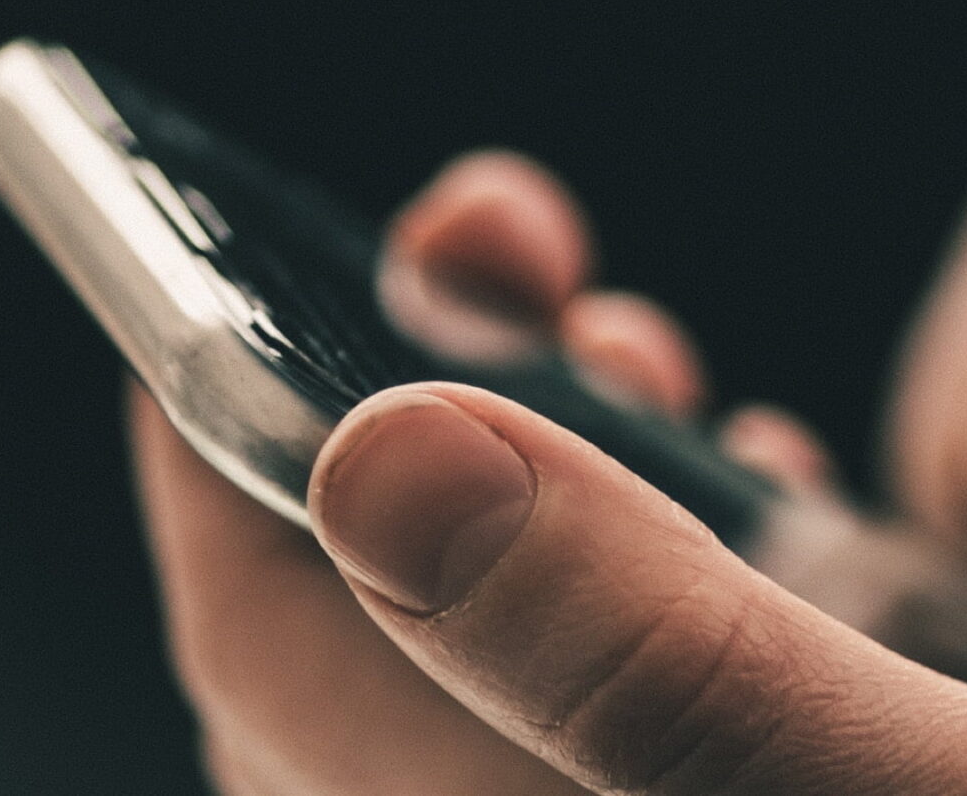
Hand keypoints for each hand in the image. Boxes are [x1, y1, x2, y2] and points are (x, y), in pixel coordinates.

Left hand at [136, 152, 966, 793]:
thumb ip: (660, 657)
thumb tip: (383, 454)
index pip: (277, 668)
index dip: (217, 462)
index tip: (211, 278)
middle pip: (375, 656)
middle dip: (415, 414)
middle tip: (501, 254)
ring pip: (513, 670)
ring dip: (543, 478)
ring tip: (623, 341)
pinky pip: (637, 712)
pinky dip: (662, 570)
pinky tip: (755, 487)